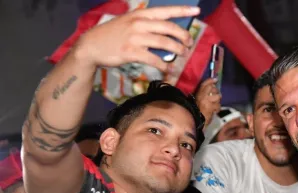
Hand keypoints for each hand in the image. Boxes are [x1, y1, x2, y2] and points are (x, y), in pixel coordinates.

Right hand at [75, 6, 200, 71]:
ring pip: (164, 43)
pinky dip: (164, 66)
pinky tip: (168, 69)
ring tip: (182, 54)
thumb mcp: (129, 22)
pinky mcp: (131, 52)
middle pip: (169, 28)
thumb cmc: (113, 34)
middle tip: (189, 43)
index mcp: (140, 14)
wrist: (92, 45)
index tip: (196, 10)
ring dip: (177, 50)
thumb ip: (147, 24)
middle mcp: (139, 23)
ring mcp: (135, 37)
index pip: (166, 10)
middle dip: (183, 36)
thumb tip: (168, 33)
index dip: (183, 10)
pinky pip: (154, 59)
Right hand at [195, 78, 221, 126]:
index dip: (210, 81)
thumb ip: (203, 95)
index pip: (204, 84)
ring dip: (217, 101)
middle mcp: (202, 96)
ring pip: (218, 96)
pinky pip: (218, 105)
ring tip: (214, 106)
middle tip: (216, 97)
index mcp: (197, 94)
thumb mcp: (198, 102)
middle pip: (213, 88)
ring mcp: (207, 101)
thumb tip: (212, 89)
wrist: (195, 122)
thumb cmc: (196, 112)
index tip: (215, 79)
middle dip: (216, 92)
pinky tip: (214, 111)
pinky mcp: (211, 107)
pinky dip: (217, 109)